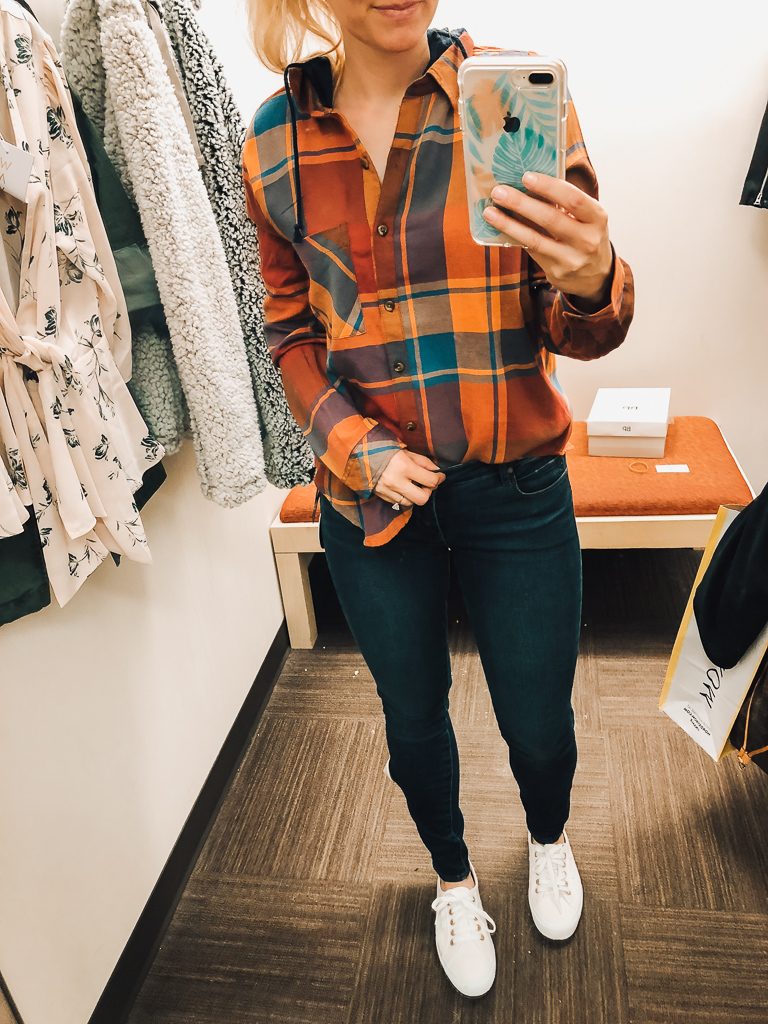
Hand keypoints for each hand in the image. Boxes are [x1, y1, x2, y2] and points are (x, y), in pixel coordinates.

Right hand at [375, 449, 445, 507]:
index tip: (440, 475)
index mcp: (404, 467)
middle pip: (422, 499)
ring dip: (415, 495)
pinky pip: (398, 502)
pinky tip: (403, 487)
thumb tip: (436, 470)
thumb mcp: (406, 451)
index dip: (439, 478)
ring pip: (410, 503)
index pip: (430, 480)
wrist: (359, 454)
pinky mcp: (382, 496)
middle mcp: (397, 482)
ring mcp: (388, 491)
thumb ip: (423, 461)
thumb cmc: (384, 449)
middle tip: (426, 484)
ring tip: (413, 485)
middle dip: (428, 492)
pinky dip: (404, 497)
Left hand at [482, 172, 613, 307]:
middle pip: (550, 218)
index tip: (526, 176)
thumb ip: (566, 202)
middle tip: (499, 192)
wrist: (595, 275)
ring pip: (535, 239)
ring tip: (490, 211)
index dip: (549, 187)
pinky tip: (500, 226)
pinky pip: (531, 251)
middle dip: (521, 203)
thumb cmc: (585, 235)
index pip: (573, 199)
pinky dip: (514, 237)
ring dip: (509, 224)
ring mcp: (571, 258)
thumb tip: (528, 181)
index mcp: (597, 217)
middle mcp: (587, 239)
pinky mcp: (556, 272)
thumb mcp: (587, 217)